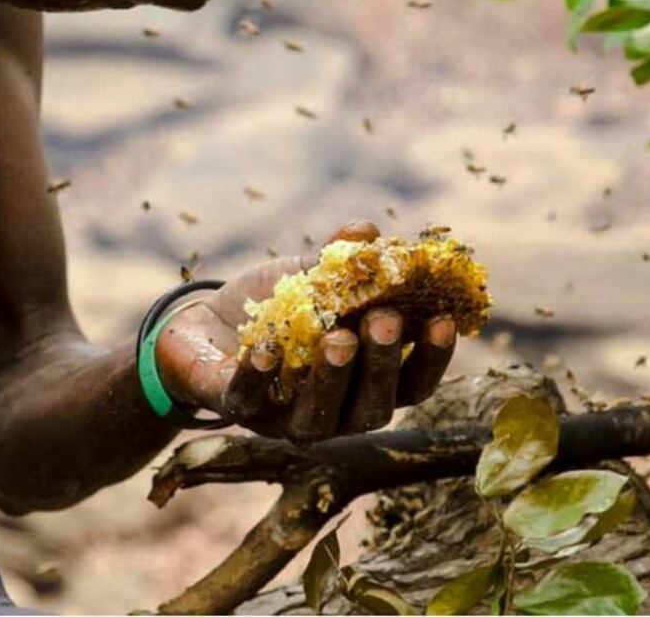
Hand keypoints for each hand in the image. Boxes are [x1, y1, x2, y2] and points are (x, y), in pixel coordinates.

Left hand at [155, 220, 457, 442]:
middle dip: (380, 365)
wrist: (206, 325)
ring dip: (331, 379)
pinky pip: (248, 401)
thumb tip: (368, 231)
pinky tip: (268, 347)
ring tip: (337, 338)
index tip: (443, 318)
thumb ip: (342, 261)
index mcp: (364, 385)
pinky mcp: (236, 410)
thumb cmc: (277, 308)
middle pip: (371, 408)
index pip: (411, 385)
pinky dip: (259, 376)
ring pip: (317, 418)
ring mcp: (283, 419)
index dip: (430, 358)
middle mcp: (333, 414)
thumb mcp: (311, 279)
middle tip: (382, 321)